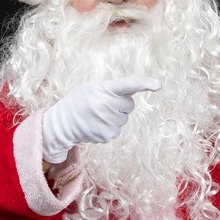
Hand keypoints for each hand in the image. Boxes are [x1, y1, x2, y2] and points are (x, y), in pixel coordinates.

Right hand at [41, 76, 161, 163]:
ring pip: (124, 118)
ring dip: (114, 117)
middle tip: (102, 106)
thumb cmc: (79, 102)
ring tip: (96, 116)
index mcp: (103, 89)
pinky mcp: (108, 135)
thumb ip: (112, 89)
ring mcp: (107, 121)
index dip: (143, 83)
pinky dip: (109, 128)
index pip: (127, 84)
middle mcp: (106, 105)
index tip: (157, 85)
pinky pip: (118, 130)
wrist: (62, 124)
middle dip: (120, 105)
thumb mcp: (92, 89)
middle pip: (129, 105)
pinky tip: (96, 126)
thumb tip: (134, 92)